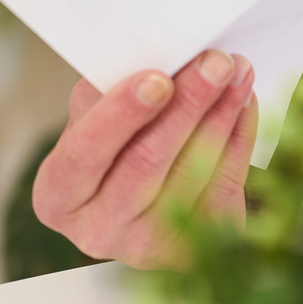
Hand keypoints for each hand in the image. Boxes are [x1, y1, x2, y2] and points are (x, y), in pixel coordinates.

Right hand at [32, 49, 257, 269]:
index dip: (121, 115)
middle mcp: (96, 230)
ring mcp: (146, 246)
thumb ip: (114, 91)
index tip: (158, 79)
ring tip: (238, 70)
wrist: (147, 199)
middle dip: (187, 105)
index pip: (84, 153)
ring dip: (222, 113)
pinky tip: (245, 100)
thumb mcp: (97, 119)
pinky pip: (226, 182)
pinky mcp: (195, 248)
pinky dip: (240, 135)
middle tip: (216, 62)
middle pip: (146, 163)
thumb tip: (164, 56)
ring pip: (192, 171)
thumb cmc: (115, 145)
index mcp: (58, 195)